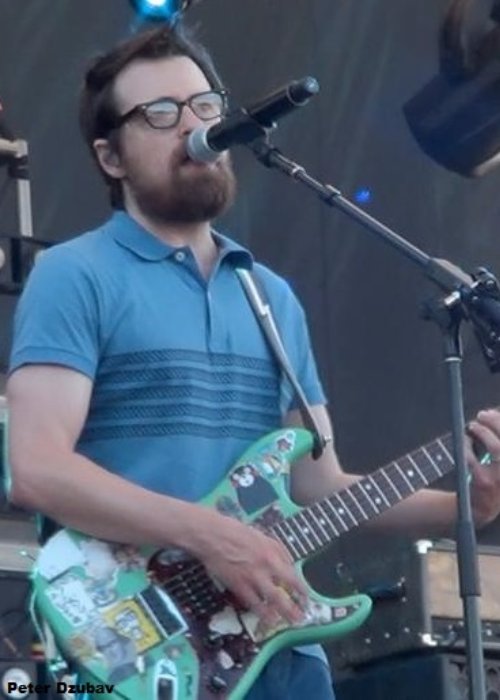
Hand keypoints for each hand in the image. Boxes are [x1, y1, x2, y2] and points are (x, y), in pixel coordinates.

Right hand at [192, 510, 306, 626]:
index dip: (301, 589)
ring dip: (280, 612)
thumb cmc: (237, 531)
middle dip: (293, 606)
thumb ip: (278, 550)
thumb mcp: (262, 536)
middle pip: (283, 591)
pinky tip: (267, 618)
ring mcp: (251, 578)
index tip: (307, 597)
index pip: (291, 575)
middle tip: (301, 617)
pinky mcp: (237, 585)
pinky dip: (261, 611)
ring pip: (270, 600)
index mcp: (272, 553)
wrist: (213, 535)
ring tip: (288, 622)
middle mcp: (265, 567)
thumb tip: (289, 564)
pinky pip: (252, 602)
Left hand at [466, 409, 499, 526]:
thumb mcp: (499, 460)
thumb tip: (491, 412)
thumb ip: (497, 438)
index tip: (490, 411)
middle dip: (494, 423)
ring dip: (483, 432)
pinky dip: (467, 446)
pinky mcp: (485, 483)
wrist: (483, 507)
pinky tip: (464, 442)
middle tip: (480, 415)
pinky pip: (474, 458)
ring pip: (496, 448)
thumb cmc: (493, 476)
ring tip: (472, 426)